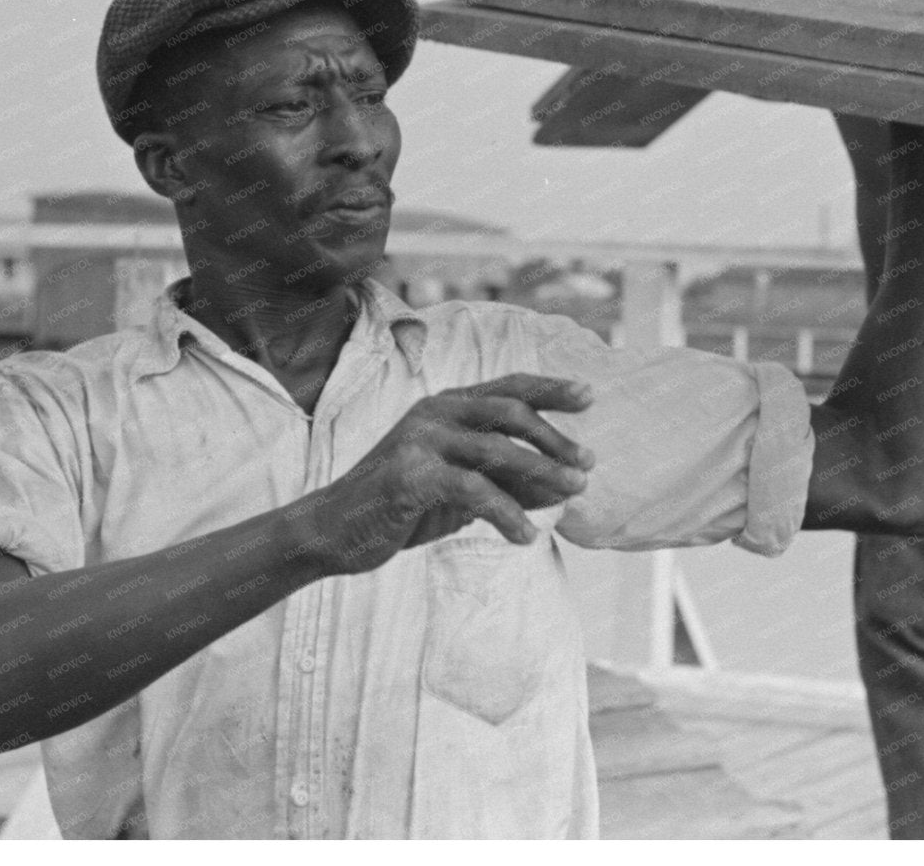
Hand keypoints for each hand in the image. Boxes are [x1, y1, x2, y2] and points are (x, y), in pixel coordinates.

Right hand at [309, 374, 595, 573]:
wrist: (333, 531)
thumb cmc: (400, 507)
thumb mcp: (460, 491)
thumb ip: (505, 481)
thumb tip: (563, 488)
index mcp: (444, 405)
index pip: (506, 387)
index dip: (550, 388)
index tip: (590, 395)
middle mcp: (433, 412)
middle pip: (509, 411)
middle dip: (555, 437)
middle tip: (589, 463)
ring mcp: (420, 439)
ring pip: (498, 450)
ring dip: (543, 473)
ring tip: (574, 494)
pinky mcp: (411, 474)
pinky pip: (474, 491)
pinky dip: (507, 513)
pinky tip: (527, 537)